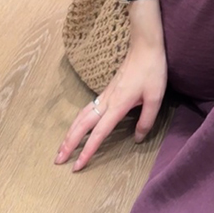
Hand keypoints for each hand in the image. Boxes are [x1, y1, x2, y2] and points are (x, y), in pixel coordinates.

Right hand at [54, 39, 166, 171]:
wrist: (145, 46)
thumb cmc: (152, 71)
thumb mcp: (155, 97)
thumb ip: (146, 120)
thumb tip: (137, 139)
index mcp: (118, 106)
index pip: (99, 133)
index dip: (88, 150)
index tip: (76, 166)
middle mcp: (107, 101)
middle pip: (82, 125)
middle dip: (69, 143)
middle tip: (58, 160)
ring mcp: (105, 94)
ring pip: (82, 116)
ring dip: (70, 132)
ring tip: (62, 146)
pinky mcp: (108, 90)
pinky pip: (87, 109)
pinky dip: (78, 121)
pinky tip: (78, 126)